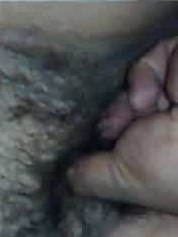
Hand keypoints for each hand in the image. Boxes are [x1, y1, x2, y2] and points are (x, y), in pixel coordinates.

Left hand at [67, 37, 177, 213]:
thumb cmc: (175, 164)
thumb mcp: (123, 179)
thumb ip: (92, 176)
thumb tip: (70, 177)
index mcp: (169, 156)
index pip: (131, 137)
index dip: (111, 135)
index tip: (103, 139)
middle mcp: (175, 126)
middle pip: (130, 107)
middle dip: (117, 115)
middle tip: (116, 126)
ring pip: (139, 83)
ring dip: (132, 97)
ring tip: (141, 110)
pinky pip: (157, 57)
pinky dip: (147, 73)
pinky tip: (154, 94)